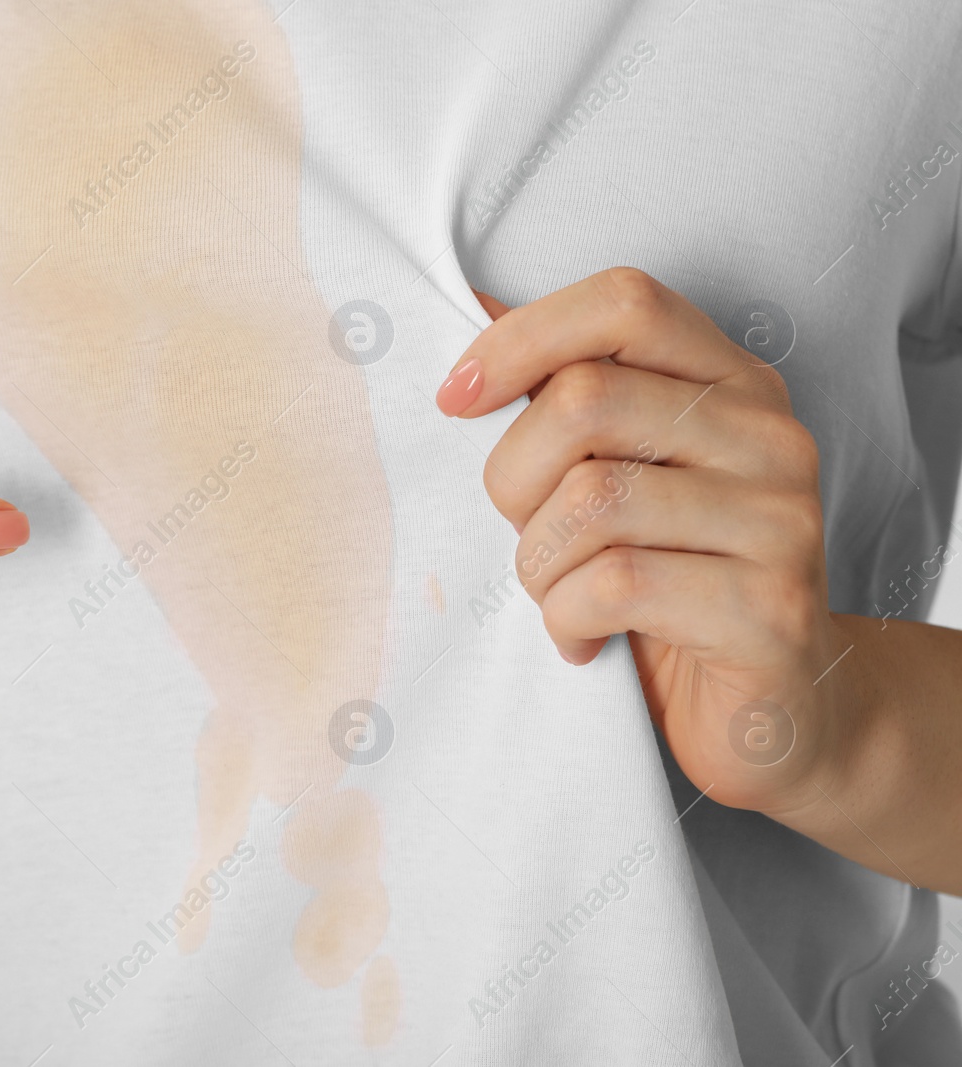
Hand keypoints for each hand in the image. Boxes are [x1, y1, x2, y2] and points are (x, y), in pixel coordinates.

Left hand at [436, 268, 846, 817]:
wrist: (780, 714)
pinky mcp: (769, 609)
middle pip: (583, 400)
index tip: (454, 398)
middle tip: (523, 535)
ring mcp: (779, 521)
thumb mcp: (618, 475)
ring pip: (589, 498)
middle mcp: (768, 436)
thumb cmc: (672, 584)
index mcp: (731, 384)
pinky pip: (612, 586)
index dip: (520, 339)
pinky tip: (582, 640)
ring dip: (537, 561)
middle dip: (512, 478)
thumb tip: (471, 306)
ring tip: (556, 595)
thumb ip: (561, 395)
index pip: (622, 304)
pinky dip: (565, 618)